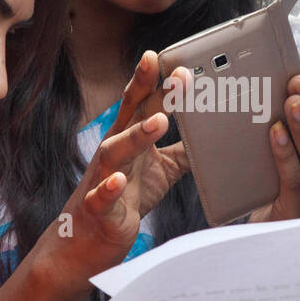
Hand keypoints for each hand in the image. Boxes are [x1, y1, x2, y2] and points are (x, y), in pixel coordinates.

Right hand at [39, 51, 188, 282]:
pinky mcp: (98, 210)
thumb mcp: (161, 171)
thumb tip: (211, 134)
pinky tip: (119, 181)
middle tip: (166, 70)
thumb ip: (182, 150)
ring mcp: (102, 179)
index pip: (139, 103)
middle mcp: (113, 154)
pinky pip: (101, 197)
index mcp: (128, 141)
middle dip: (144, 91)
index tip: (167, 58)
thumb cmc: (125, 200)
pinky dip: (110, 188)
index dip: (151, 80)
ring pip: (114, 151)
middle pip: (127, 116)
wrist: (88, 242)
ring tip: (159, 121)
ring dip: (136, 135)